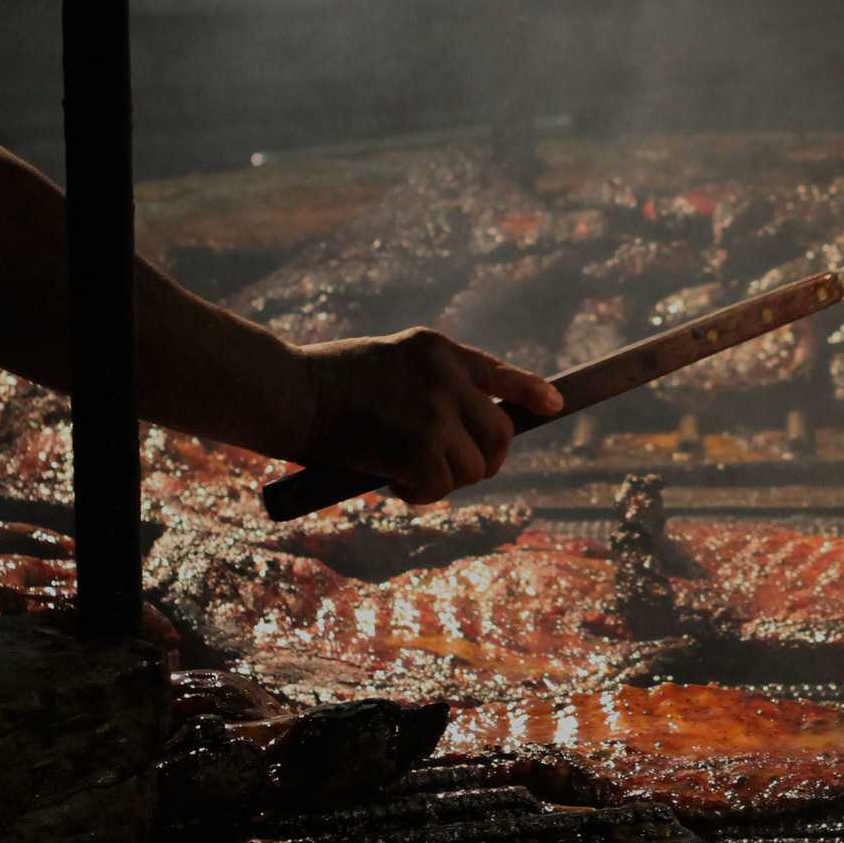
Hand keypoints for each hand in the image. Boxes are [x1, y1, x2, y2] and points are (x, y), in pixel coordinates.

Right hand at [294, 329, 562, 503]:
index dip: (532, 392)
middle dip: (485, 459)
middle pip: (501, 432)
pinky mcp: (420, 447)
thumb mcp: (391, 362)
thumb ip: (431, 384)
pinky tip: (395, 484)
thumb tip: (467, 431)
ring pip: (474, 467)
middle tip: (453, 471)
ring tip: (408, 474)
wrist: (290, 392)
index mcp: (438, 349)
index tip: (553, 404)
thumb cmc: (327, 383)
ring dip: (446, 481)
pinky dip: (420, 494)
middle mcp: (447, 376)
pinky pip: (441, 487)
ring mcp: (436, 412)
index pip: (501, 373)